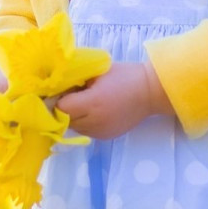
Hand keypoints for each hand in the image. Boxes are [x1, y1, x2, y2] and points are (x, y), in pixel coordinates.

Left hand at [57, 62, 173, 139]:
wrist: (151, 92)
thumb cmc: (125, 76)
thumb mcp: (98, 72)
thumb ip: (76, 79)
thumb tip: (56, 86)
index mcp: (93, 103)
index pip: (61, 107)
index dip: (57, 99)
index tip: (59, 90)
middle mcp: (95, 122)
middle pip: (65, 120)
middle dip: (64, 108)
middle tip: (70, 95)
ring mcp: (100, 132)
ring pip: (74, 128)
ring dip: (73, 117)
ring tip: (83, 102)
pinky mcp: (106, 137)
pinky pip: (86, 131)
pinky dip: (84, 122)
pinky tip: (93, 111)